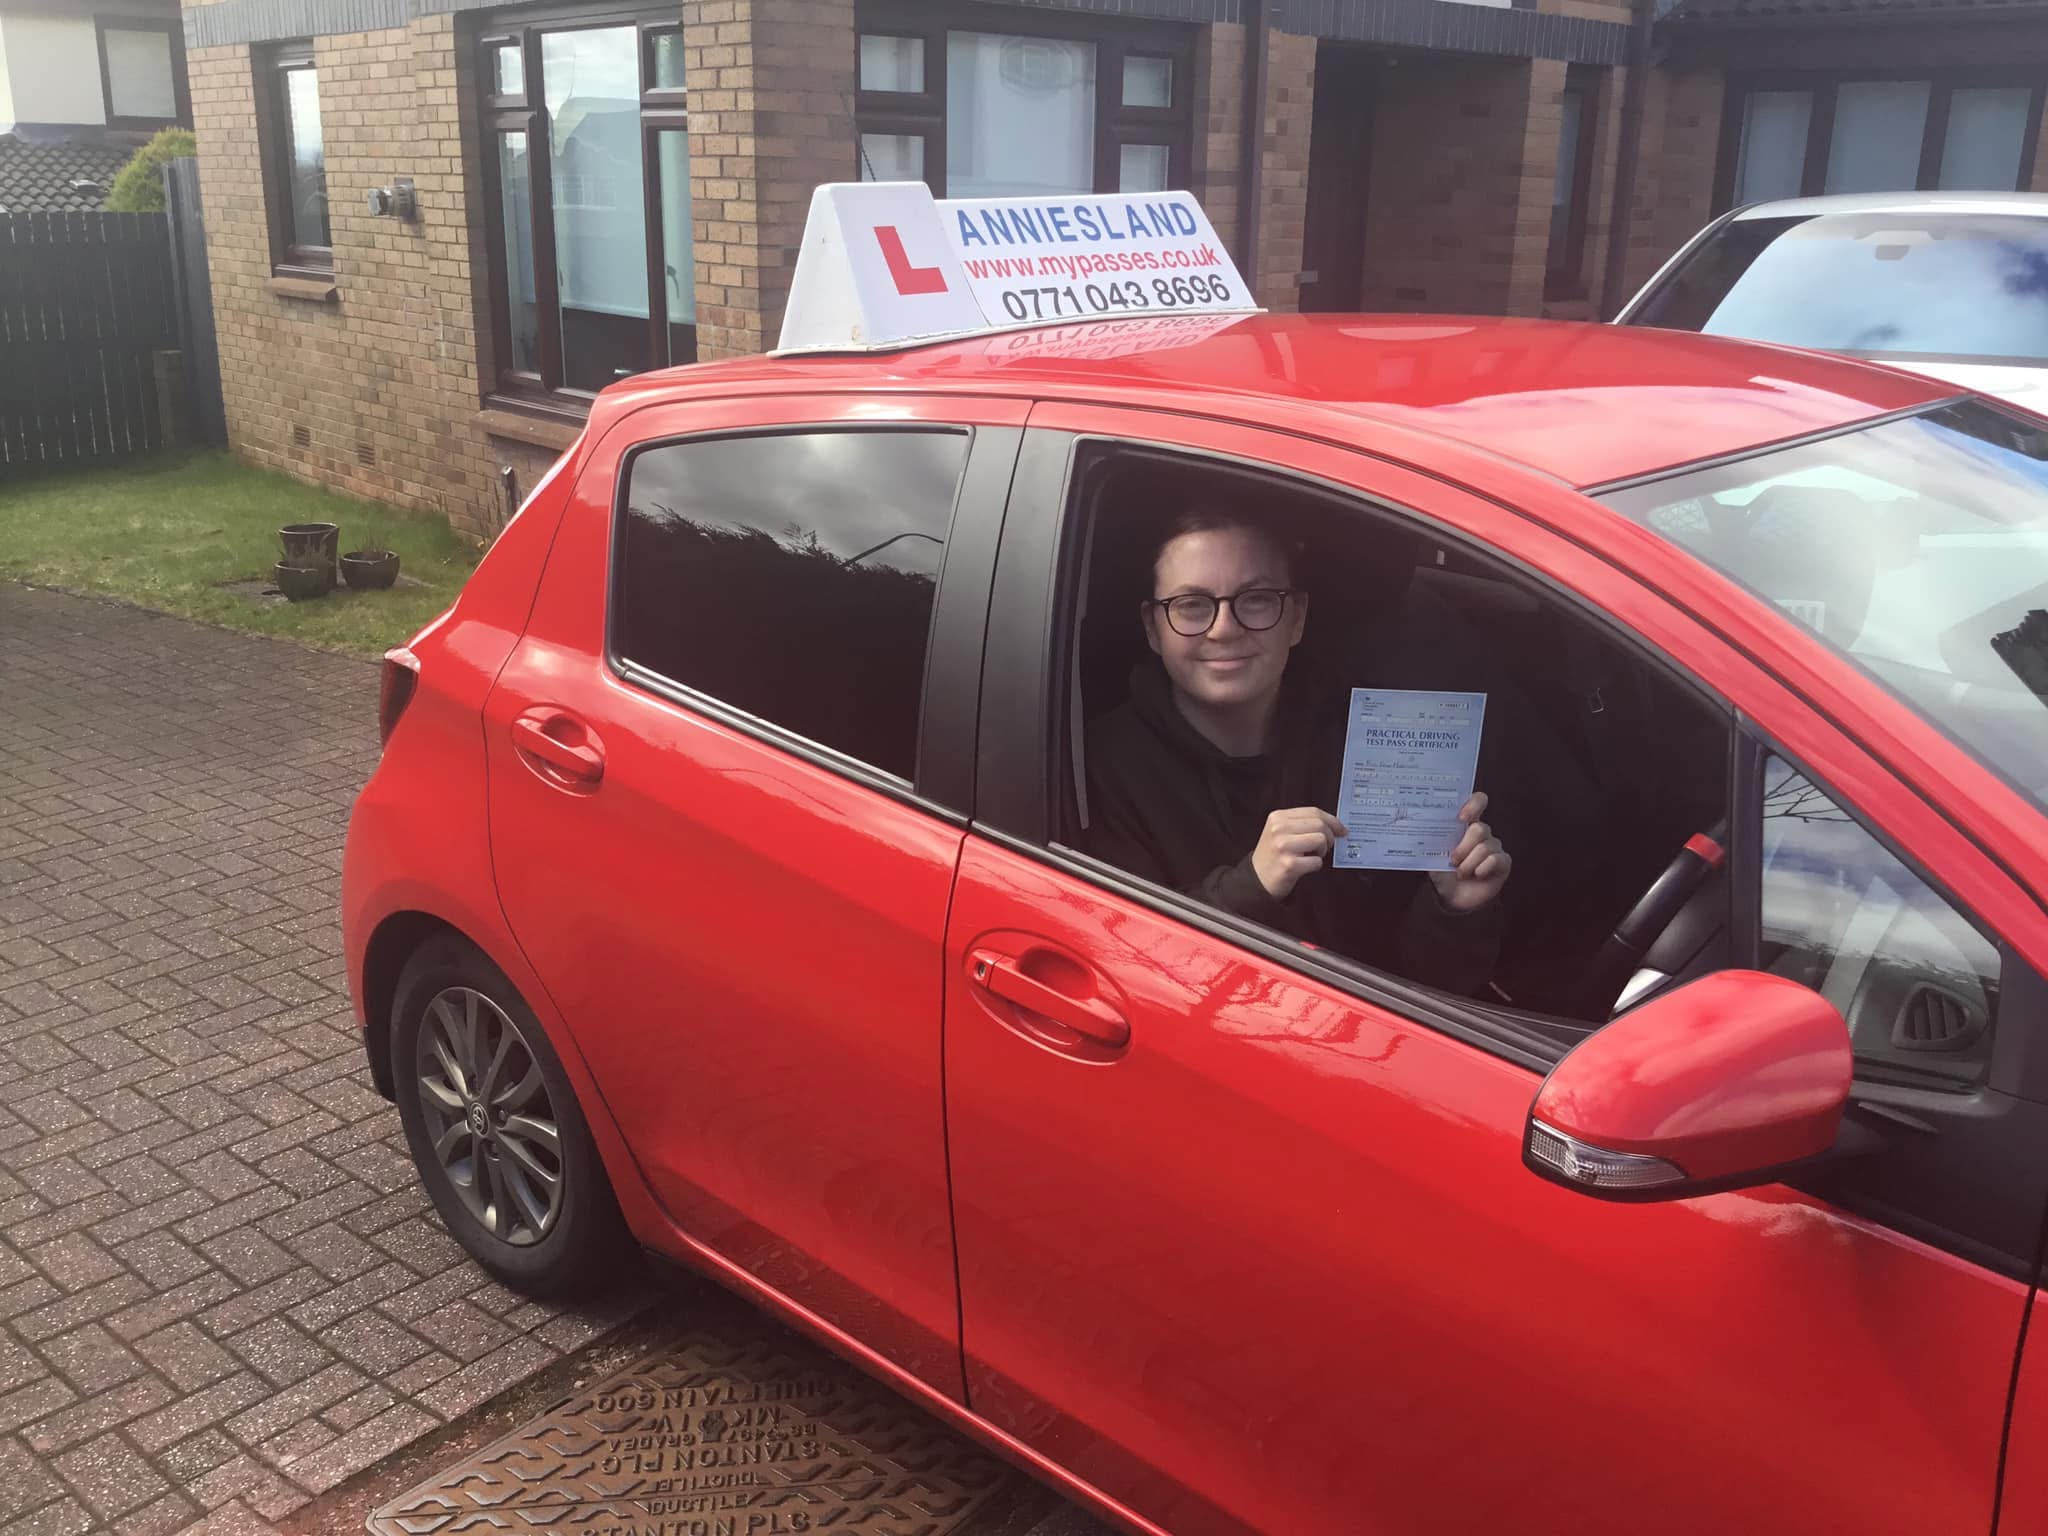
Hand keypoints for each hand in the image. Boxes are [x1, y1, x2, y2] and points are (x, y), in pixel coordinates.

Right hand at [1252, 808, 1347, 900]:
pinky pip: (1317, 861)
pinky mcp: (1289, 865)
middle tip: (1326, 846)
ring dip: (1322, 851)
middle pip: (1320, 824)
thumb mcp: (1280, 831)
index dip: (1332, 820)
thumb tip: (1334, 825)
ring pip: (1320, 840)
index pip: (1314, 811)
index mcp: (1278, 817)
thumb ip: (1301, 824)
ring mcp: (1283, 846)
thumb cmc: (1273, 854)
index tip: (1341, 829)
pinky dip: (1316, 865)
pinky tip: (1305, 866)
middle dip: (1329, 837)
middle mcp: (1279, 829)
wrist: (1257, 878)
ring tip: (1312, 855)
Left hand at [1430, 793, 1510, 912]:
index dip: (1473, 804)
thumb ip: (1434, 841)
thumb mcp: (1433, 856)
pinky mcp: (1503, 862)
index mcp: (1465, 825)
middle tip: (1452, 860)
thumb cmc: (1443, 874)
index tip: (1461, 817)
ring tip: (1461, 873)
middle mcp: (1482, 833)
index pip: (1478, 802)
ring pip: (1485, 847)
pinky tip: (1477, 875)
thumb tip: (1425, 827)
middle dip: (1463, 847)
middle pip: (1480, 828)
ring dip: (1469, 863)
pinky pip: (1495, 859)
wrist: (1453, 898)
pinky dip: (1482, 869)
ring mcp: (1494, 847)